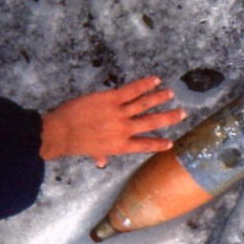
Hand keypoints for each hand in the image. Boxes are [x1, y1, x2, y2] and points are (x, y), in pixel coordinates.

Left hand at [39, 76, 185, 165]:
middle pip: (152, 123)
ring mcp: (119, 114)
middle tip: (182, 113)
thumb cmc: (74, 143)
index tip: (171, 142)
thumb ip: (101, 155)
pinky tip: (155, 80)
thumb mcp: (91, 152)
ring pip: (145, 104)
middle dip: (169, 118)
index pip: (145, 145)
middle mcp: (124, 130)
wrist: (61, 132)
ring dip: (159, 98)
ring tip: (171, 93)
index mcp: (121, 146)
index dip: (159, 144)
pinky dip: (145, 84)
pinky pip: (132, 90)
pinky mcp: (111, 99)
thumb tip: (102, 162)